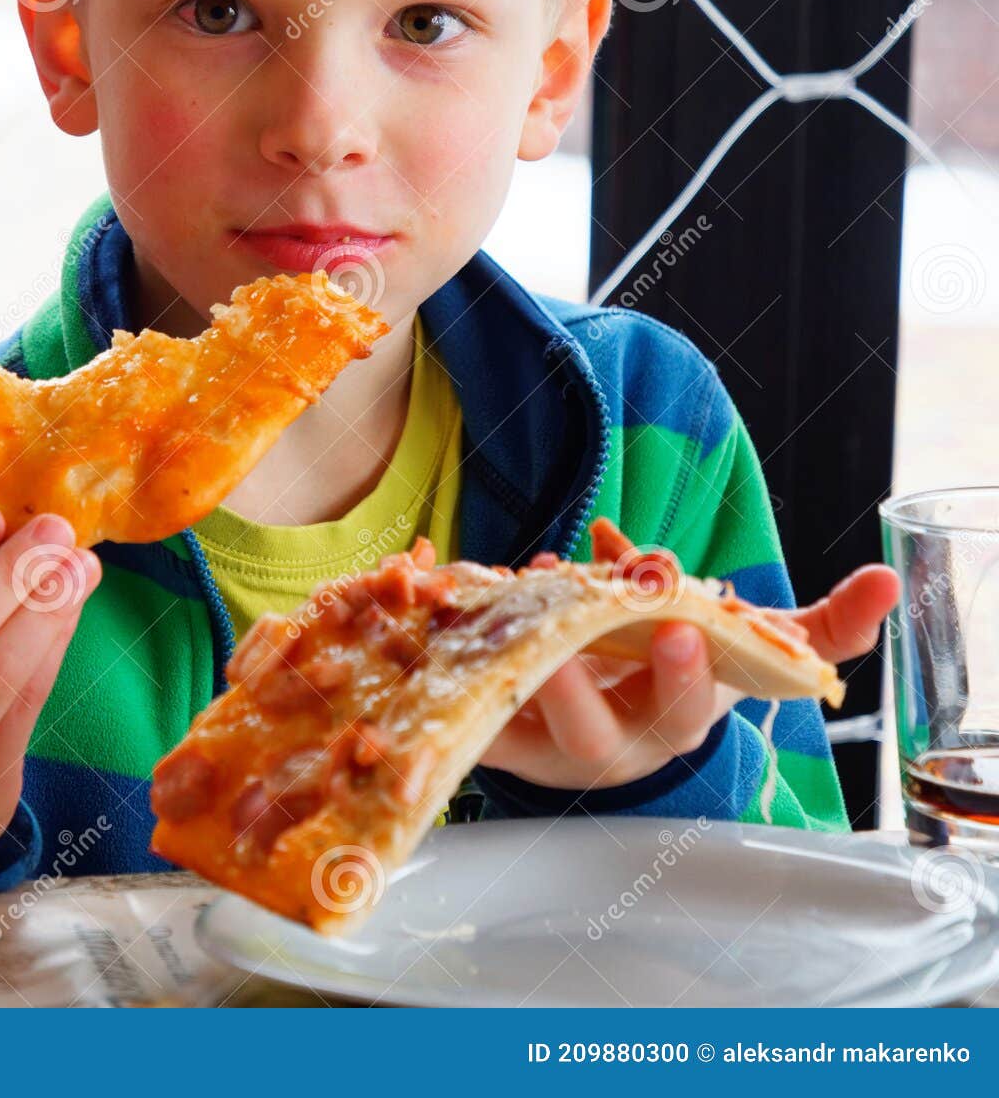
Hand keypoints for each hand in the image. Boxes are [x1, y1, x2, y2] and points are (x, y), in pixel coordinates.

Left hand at [478, 542, 900, 789]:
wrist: (614, 701)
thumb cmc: (682, 669)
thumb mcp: (751, 648)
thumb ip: (823, 626)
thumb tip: (888, 580)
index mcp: (671, 721)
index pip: (682, 709)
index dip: (682, 674)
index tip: (679, 626)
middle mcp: (606, 743)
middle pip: (592, 736)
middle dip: (581, 689)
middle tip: (562, 633)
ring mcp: (542, 744)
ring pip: (514, 727)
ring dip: (497, 674)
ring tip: (487, 615)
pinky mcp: (490, 731)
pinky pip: (460, 709)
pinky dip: (446, 666)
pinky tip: (434, 614)